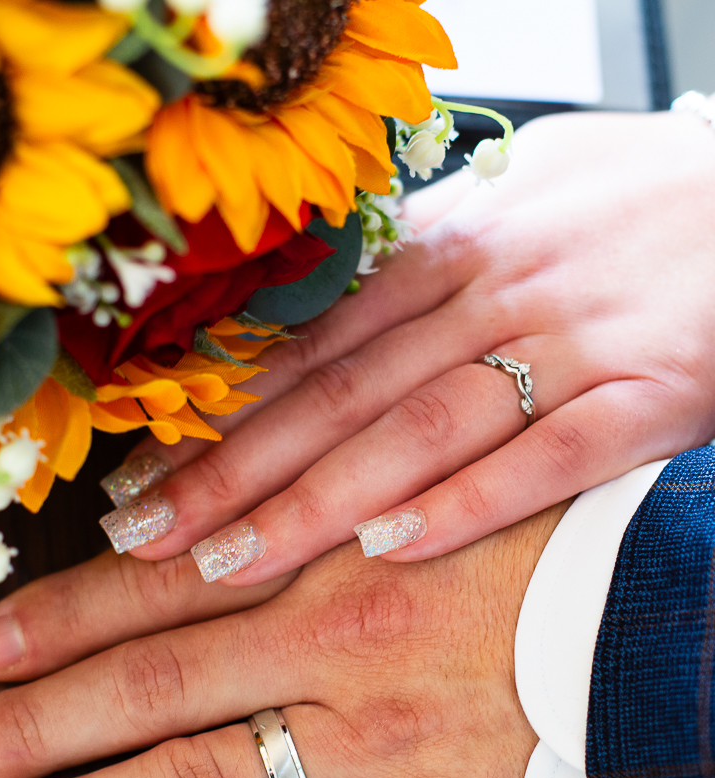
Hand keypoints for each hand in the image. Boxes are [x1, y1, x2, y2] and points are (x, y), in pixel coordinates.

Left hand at [0, 504, 567, 777]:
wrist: (660, 626)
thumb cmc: (544, 546)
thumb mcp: (424, 494)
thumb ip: (320, 508)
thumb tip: (224, 517)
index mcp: (331, 559)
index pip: (165, 589)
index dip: (65, 616)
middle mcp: (335, 650)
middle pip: (153, 689)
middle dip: (34, 727)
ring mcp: (374, 750)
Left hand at [103, 110, 714, 584]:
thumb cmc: (628, 204)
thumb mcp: (510, 205)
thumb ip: (417, 266)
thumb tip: (326, 310)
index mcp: (448, 253)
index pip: (308, 346)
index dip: (218, 415)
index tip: (142, 474)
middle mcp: (490, 297)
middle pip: (338, 396)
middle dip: (232, 472)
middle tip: (145, 537)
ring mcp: (568, 347)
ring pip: (420, 429)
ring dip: (318, 501)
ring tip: (228, 562)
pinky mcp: (647, 398)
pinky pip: (547, 457)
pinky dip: (468, 503)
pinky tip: (389, 551)